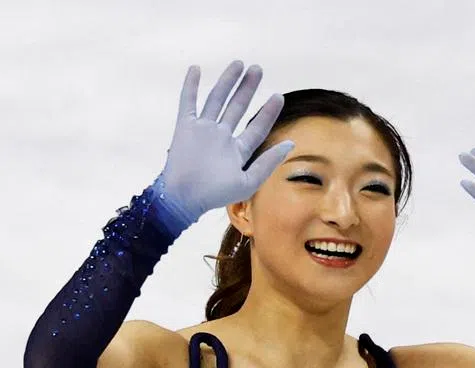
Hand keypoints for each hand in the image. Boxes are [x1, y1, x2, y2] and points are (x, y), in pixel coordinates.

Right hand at [155, 60, 295, 227]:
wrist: (183, 197)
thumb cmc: (216, 194)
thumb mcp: (248, 182)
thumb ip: (268, 163)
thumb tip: (290, 144)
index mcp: (237, 151)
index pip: (256, 128)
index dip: (268, 112)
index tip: (278, 96)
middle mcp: (221, 137)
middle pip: (237, 107)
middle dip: (247, 88)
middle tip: (258, 69)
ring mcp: (203, 130)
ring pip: (217, 99)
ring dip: (227, 81)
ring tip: (239, 63)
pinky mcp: (185, 127)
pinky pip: (188, 102)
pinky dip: (191, 86)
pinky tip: (196, 69)